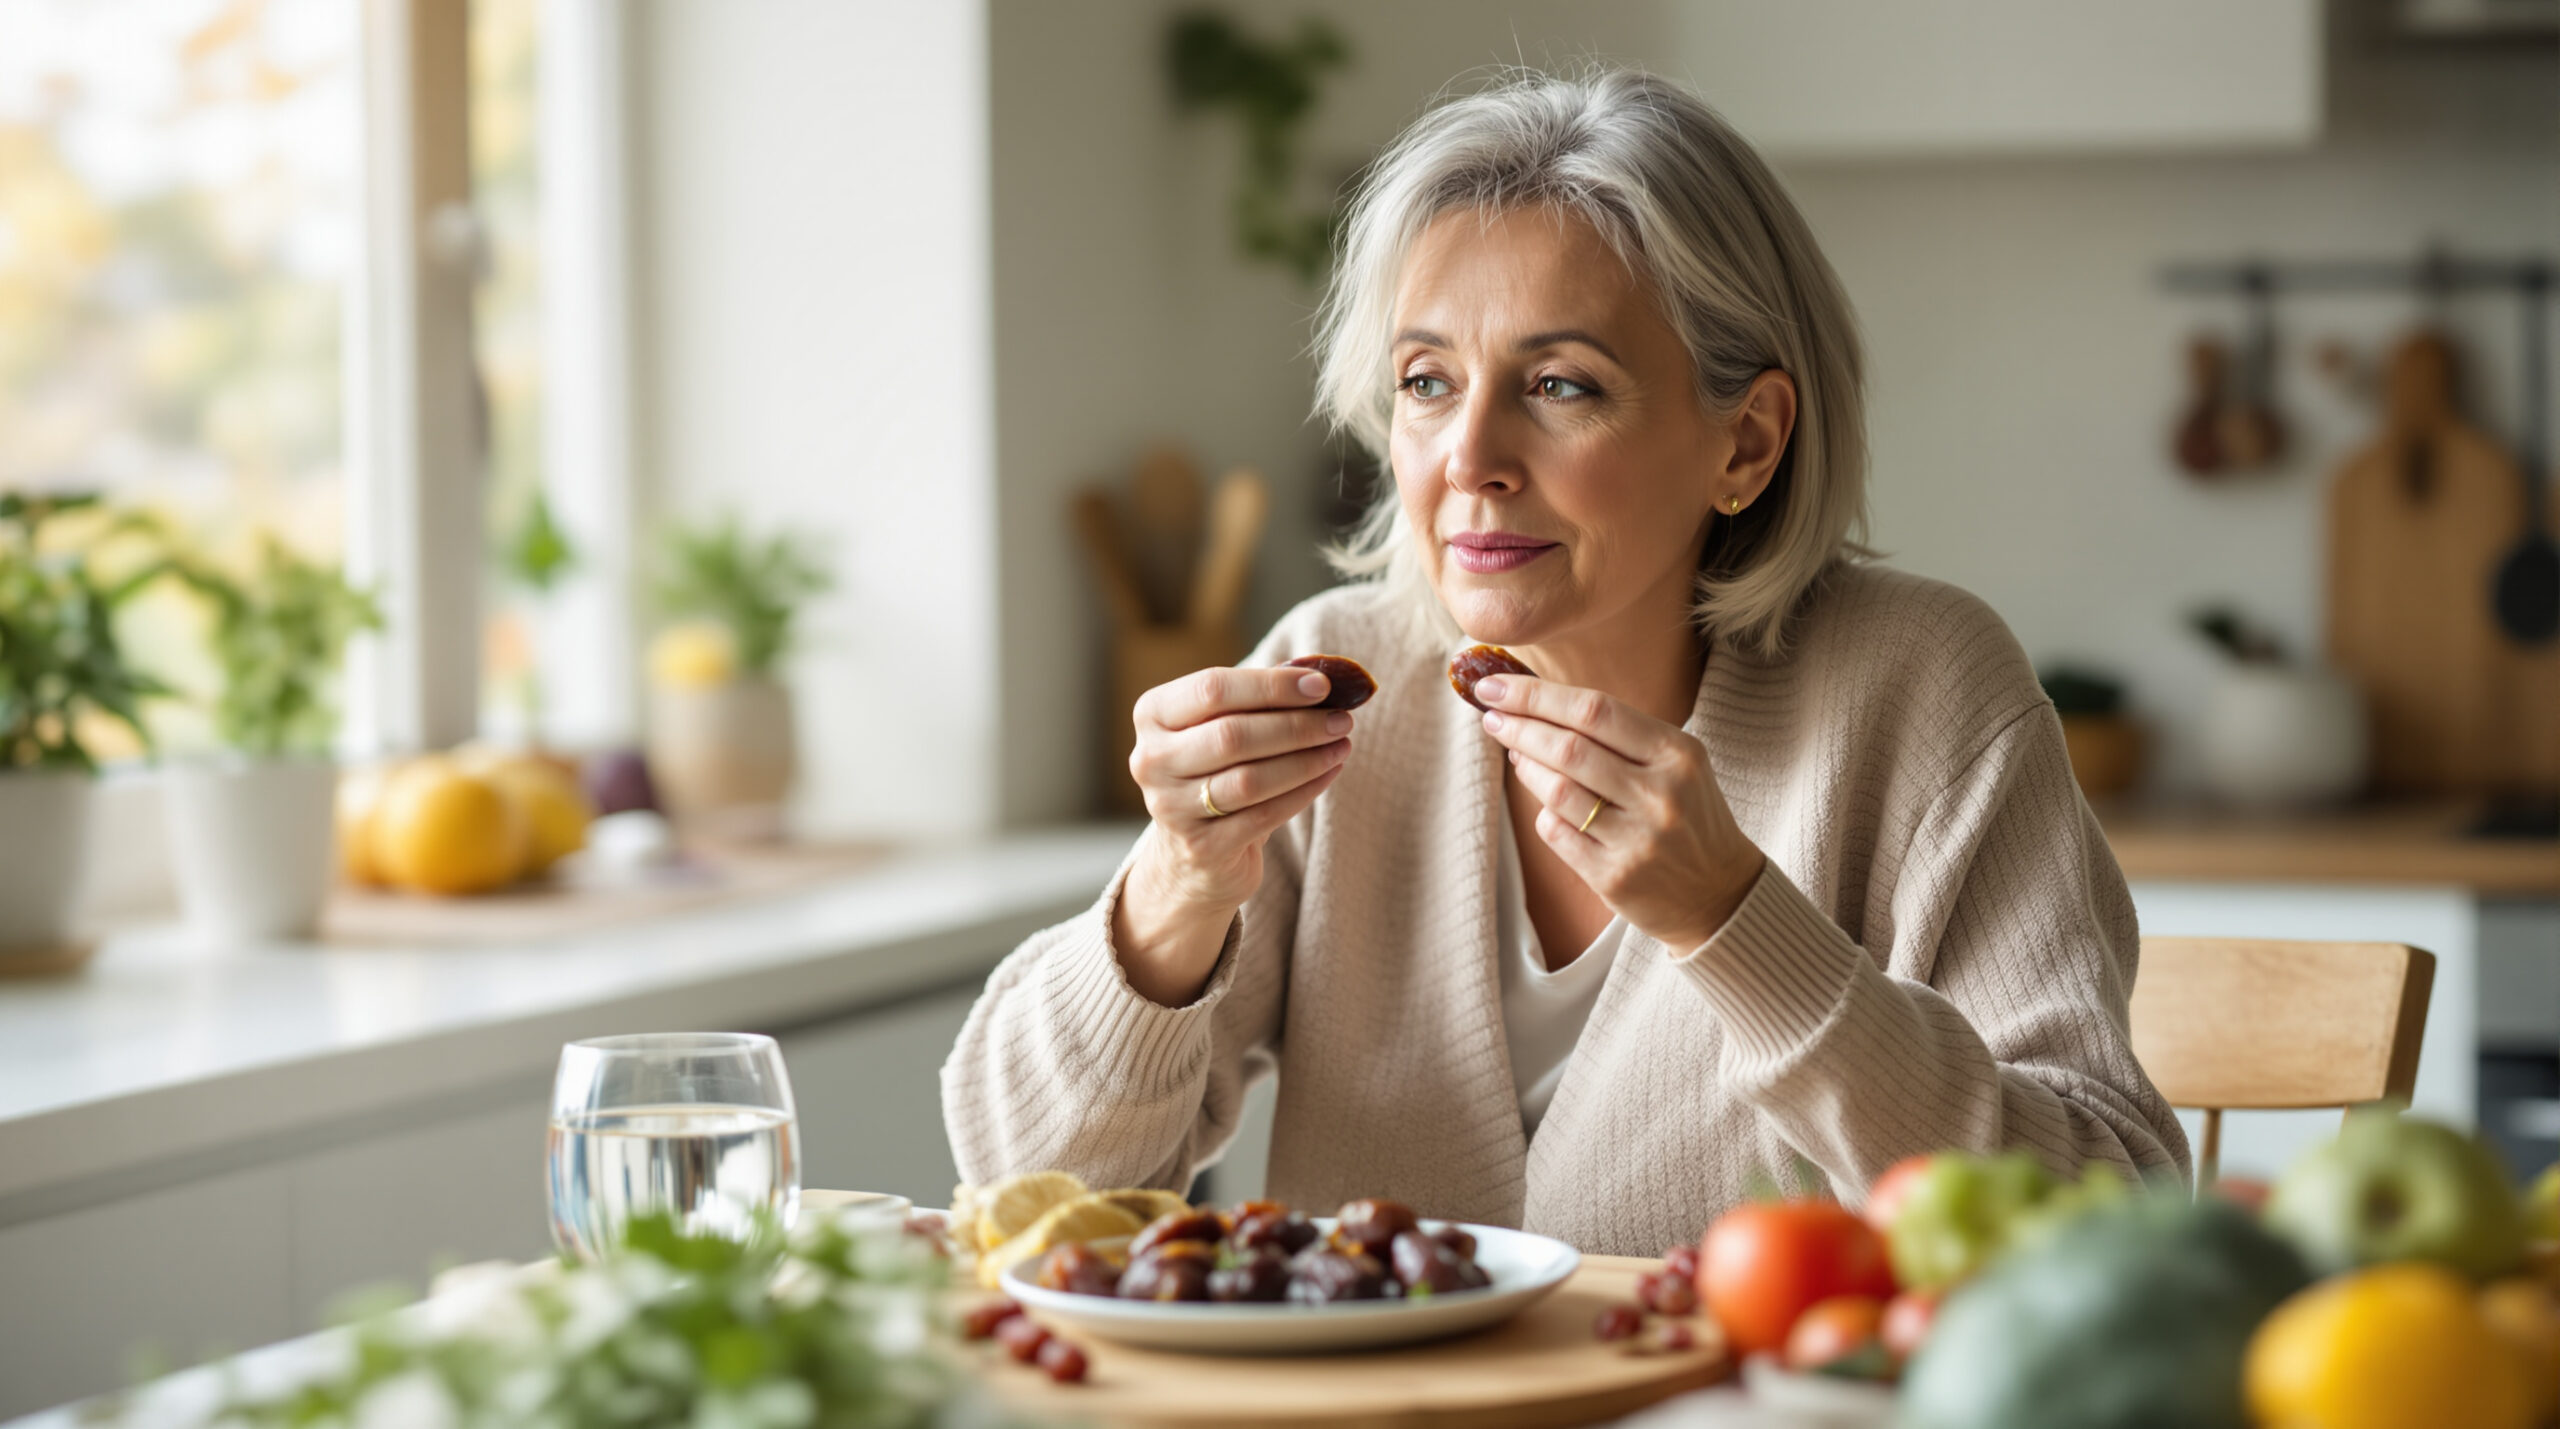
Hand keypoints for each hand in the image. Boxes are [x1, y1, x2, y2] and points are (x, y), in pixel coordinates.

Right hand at [1116, 664, 1352, 1003]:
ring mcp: (1171, 807)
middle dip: (1296, 725)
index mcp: (1152, 714)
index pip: (1213, 688)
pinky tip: (1329, 773)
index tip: (1321, 685)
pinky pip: (1263, 816)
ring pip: (1250, 780)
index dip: (1271, 686)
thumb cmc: (1217, 767)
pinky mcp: (1201, 846)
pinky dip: (1304, 792)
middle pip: (1232, 735)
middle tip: (1341, 719)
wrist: (1194, 848)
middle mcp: (1151, 760)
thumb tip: (1320, 676)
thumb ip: (1260, 697)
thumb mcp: (1223, 724)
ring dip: (1306, 760)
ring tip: (1342, 745)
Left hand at [1473, 674, 1765, 952]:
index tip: (1496, 685)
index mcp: (1677, 753)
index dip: (1537, 695)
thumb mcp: (1674, 762)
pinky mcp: (1614, 877)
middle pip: (1569, 748)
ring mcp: (1636, 839)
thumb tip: (1535, 708)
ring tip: (1515, 754)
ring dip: (1525, 767)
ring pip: (1556, 791)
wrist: (1721, 892)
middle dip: (1519, 727)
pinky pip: (1556, 833)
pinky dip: (1544, 812)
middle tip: (1491, 716)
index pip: (1595, 710)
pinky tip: (1546, 803)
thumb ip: (1619, 734)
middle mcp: (1659, 794)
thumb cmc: (1687, 814)